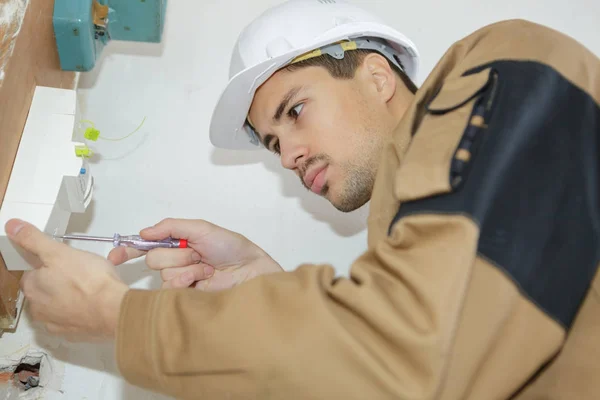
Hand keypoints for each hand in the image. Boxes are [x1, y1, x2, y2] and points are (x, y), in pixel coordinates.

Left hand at [4, 219, 127, 341]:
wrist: (114, 310)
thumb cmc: (88, 281)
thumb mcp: (59, 251)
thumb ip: (34, 239)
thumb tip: (12, 226)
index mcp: (32, 288)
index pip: (33, 272)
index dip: (50, 264)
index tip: (67, 260)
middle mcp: (39, 309)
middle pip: (47, 289)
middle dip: (62, 280)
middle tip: (84, 271)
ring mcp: (56, 324)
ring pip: (61, 304)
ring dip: (72, 296)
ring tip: (93, 286)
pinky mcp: (74, 334)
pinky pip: (75, 318)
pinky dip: (83, 311)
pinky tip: (96, 302)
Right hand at [108, 218, 282, 290]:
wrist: (250, 270)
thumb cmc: (232, 247)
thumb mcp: (201, 228)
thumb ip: (171, 227)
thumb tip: (144, 231)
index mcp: (178, 243)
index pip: (147, 246)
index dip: (128, 250)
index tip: (114, 255)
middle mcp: (177, 261)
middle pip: (154, 258)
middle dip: (176, 253)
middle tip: (198, 253)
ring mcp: (182, 280)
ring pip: (164, 274)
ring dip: (186, 267)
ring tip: (206, 267)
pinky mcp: (186, 296)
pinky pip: (172, 289)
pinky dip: (187, 280)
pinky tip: (203, 279)